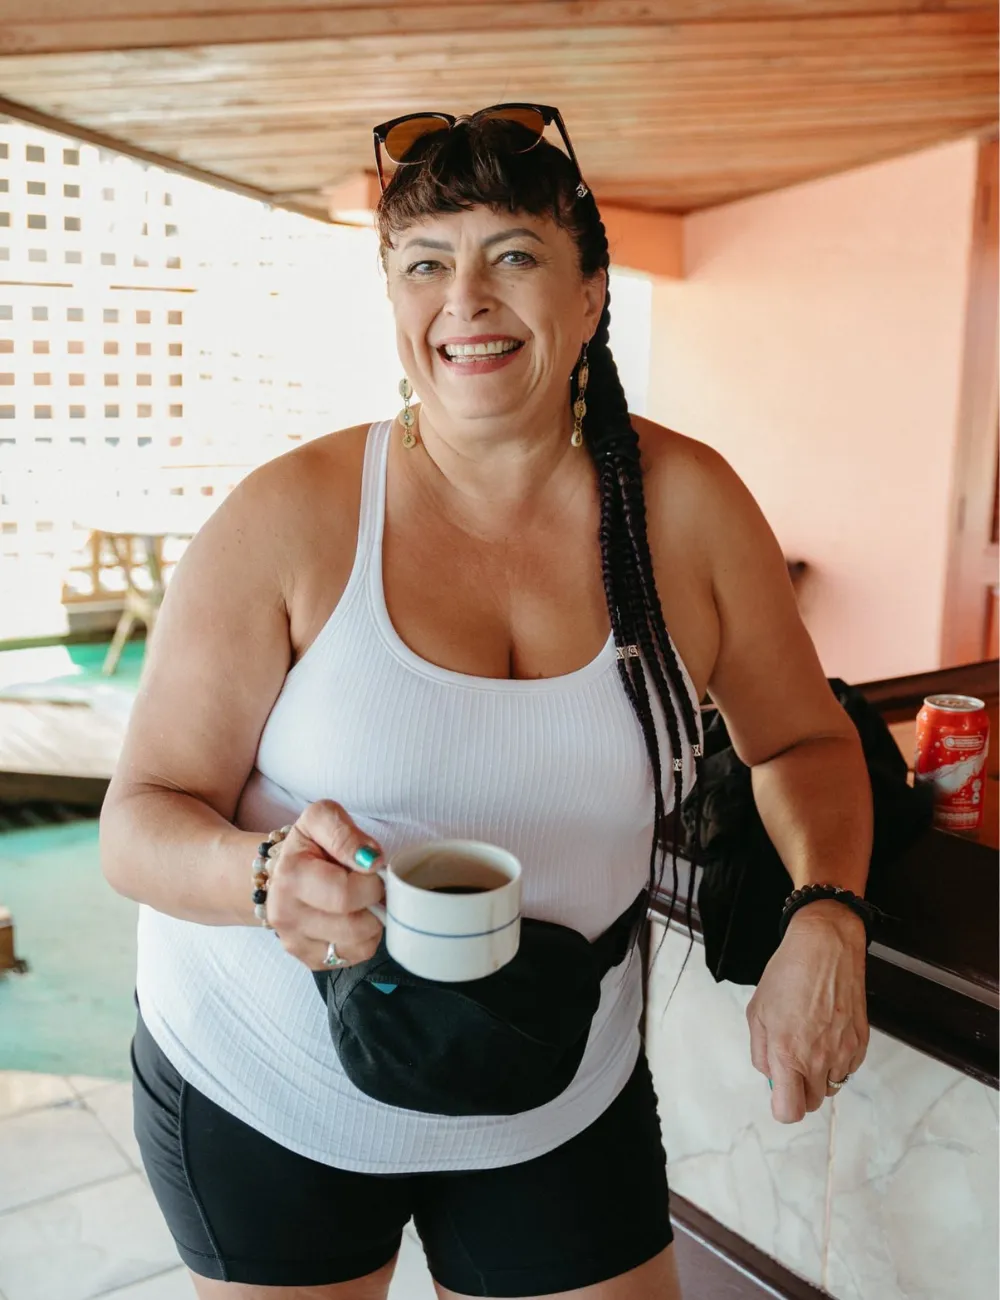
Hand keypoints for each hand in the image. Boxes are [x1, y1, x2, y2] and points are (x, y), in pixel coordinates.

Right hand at [265, 800, 385, 969]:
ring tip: (362, 901)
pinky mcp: (309, 960)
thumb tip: (370, 860)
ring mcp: (295, 942)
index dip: (371, 881)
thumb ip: (345, 833)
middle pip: (355, 926)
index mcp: (290, 877)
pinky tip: (354, 918)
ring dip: (372, 922)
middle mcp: (286, 915)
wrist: (281, 870)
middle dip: (375, 903)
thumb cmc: (309, 844)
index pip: (346, 895)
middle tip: (371, 885)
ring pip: (359, 947)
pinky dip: (364, 939)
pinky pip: (354, 957)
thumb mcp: (321, 818)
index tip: (370, 868)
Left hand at [746, 900, 869, 1123]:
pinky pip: (848, 1069)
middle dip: (800, 1090)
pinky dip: (837, 1061)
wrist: (825, 949)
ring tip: (810, 1042)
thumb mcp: (758, 1012)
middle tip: (792, 1063)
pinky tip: (826, 1034)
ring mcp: (843, 1053)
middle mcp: (819, 1059)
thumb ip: (761, 1052)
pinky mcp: (861, 1044)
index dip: (782, 1105)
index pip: (790, 1110)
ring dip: (819, 1075)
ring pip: (832, 1086)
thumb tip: (770, 1076)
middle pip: (812, 1103)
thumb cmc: (789, 974)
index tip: (779, 1091)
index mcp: (788, 1054)